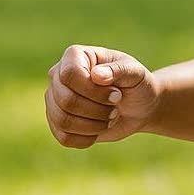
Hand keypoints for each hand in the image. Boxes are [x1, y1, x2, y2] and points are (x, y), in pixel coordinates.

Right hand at [45, 44, 161, 148]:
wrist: (138, 107)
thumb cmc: (136, 84)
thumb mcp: (136, 73)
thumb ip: (119, 70)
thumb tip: (96, 75)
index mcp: (75, 56)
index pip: (70, 75)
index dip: (94, 91)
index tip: (117, 94)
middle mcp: (58, 75)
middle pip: (65, 100)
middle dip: (97, 110)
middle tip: (116, 107)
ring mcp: (55, 99)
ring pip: (62, 120)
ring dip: (94, 125)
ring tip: (110, 117)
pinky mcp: (57, 122)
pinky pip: (64, 137)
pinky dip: (87, 138)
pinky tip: (100, 128)